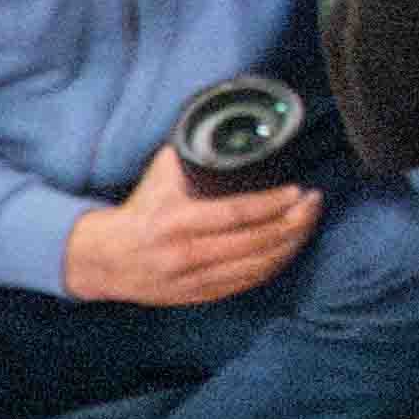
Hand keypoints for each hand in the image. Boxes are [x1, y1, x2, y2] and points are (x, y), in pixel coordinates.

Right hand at [62, 152, 318, 308]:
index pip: (236, 214)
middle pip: (255, 243)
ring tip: (308, 222)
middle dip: (293, 222)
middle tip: (314, 203)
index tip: (298, 190)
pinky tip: (289, 248)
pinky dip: (273, 265)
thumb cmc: (139, 210)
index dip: (273, 204)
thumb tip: (224, 123)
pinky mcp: (199, 296)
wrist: (104, 259)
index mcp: (176, 223)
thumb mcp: (159, 176)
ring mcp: (193, 280)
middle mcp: (186, 255)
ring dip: (290, 244)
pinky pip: (246, 283)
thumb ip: (191, 152)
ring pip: (256, 267)